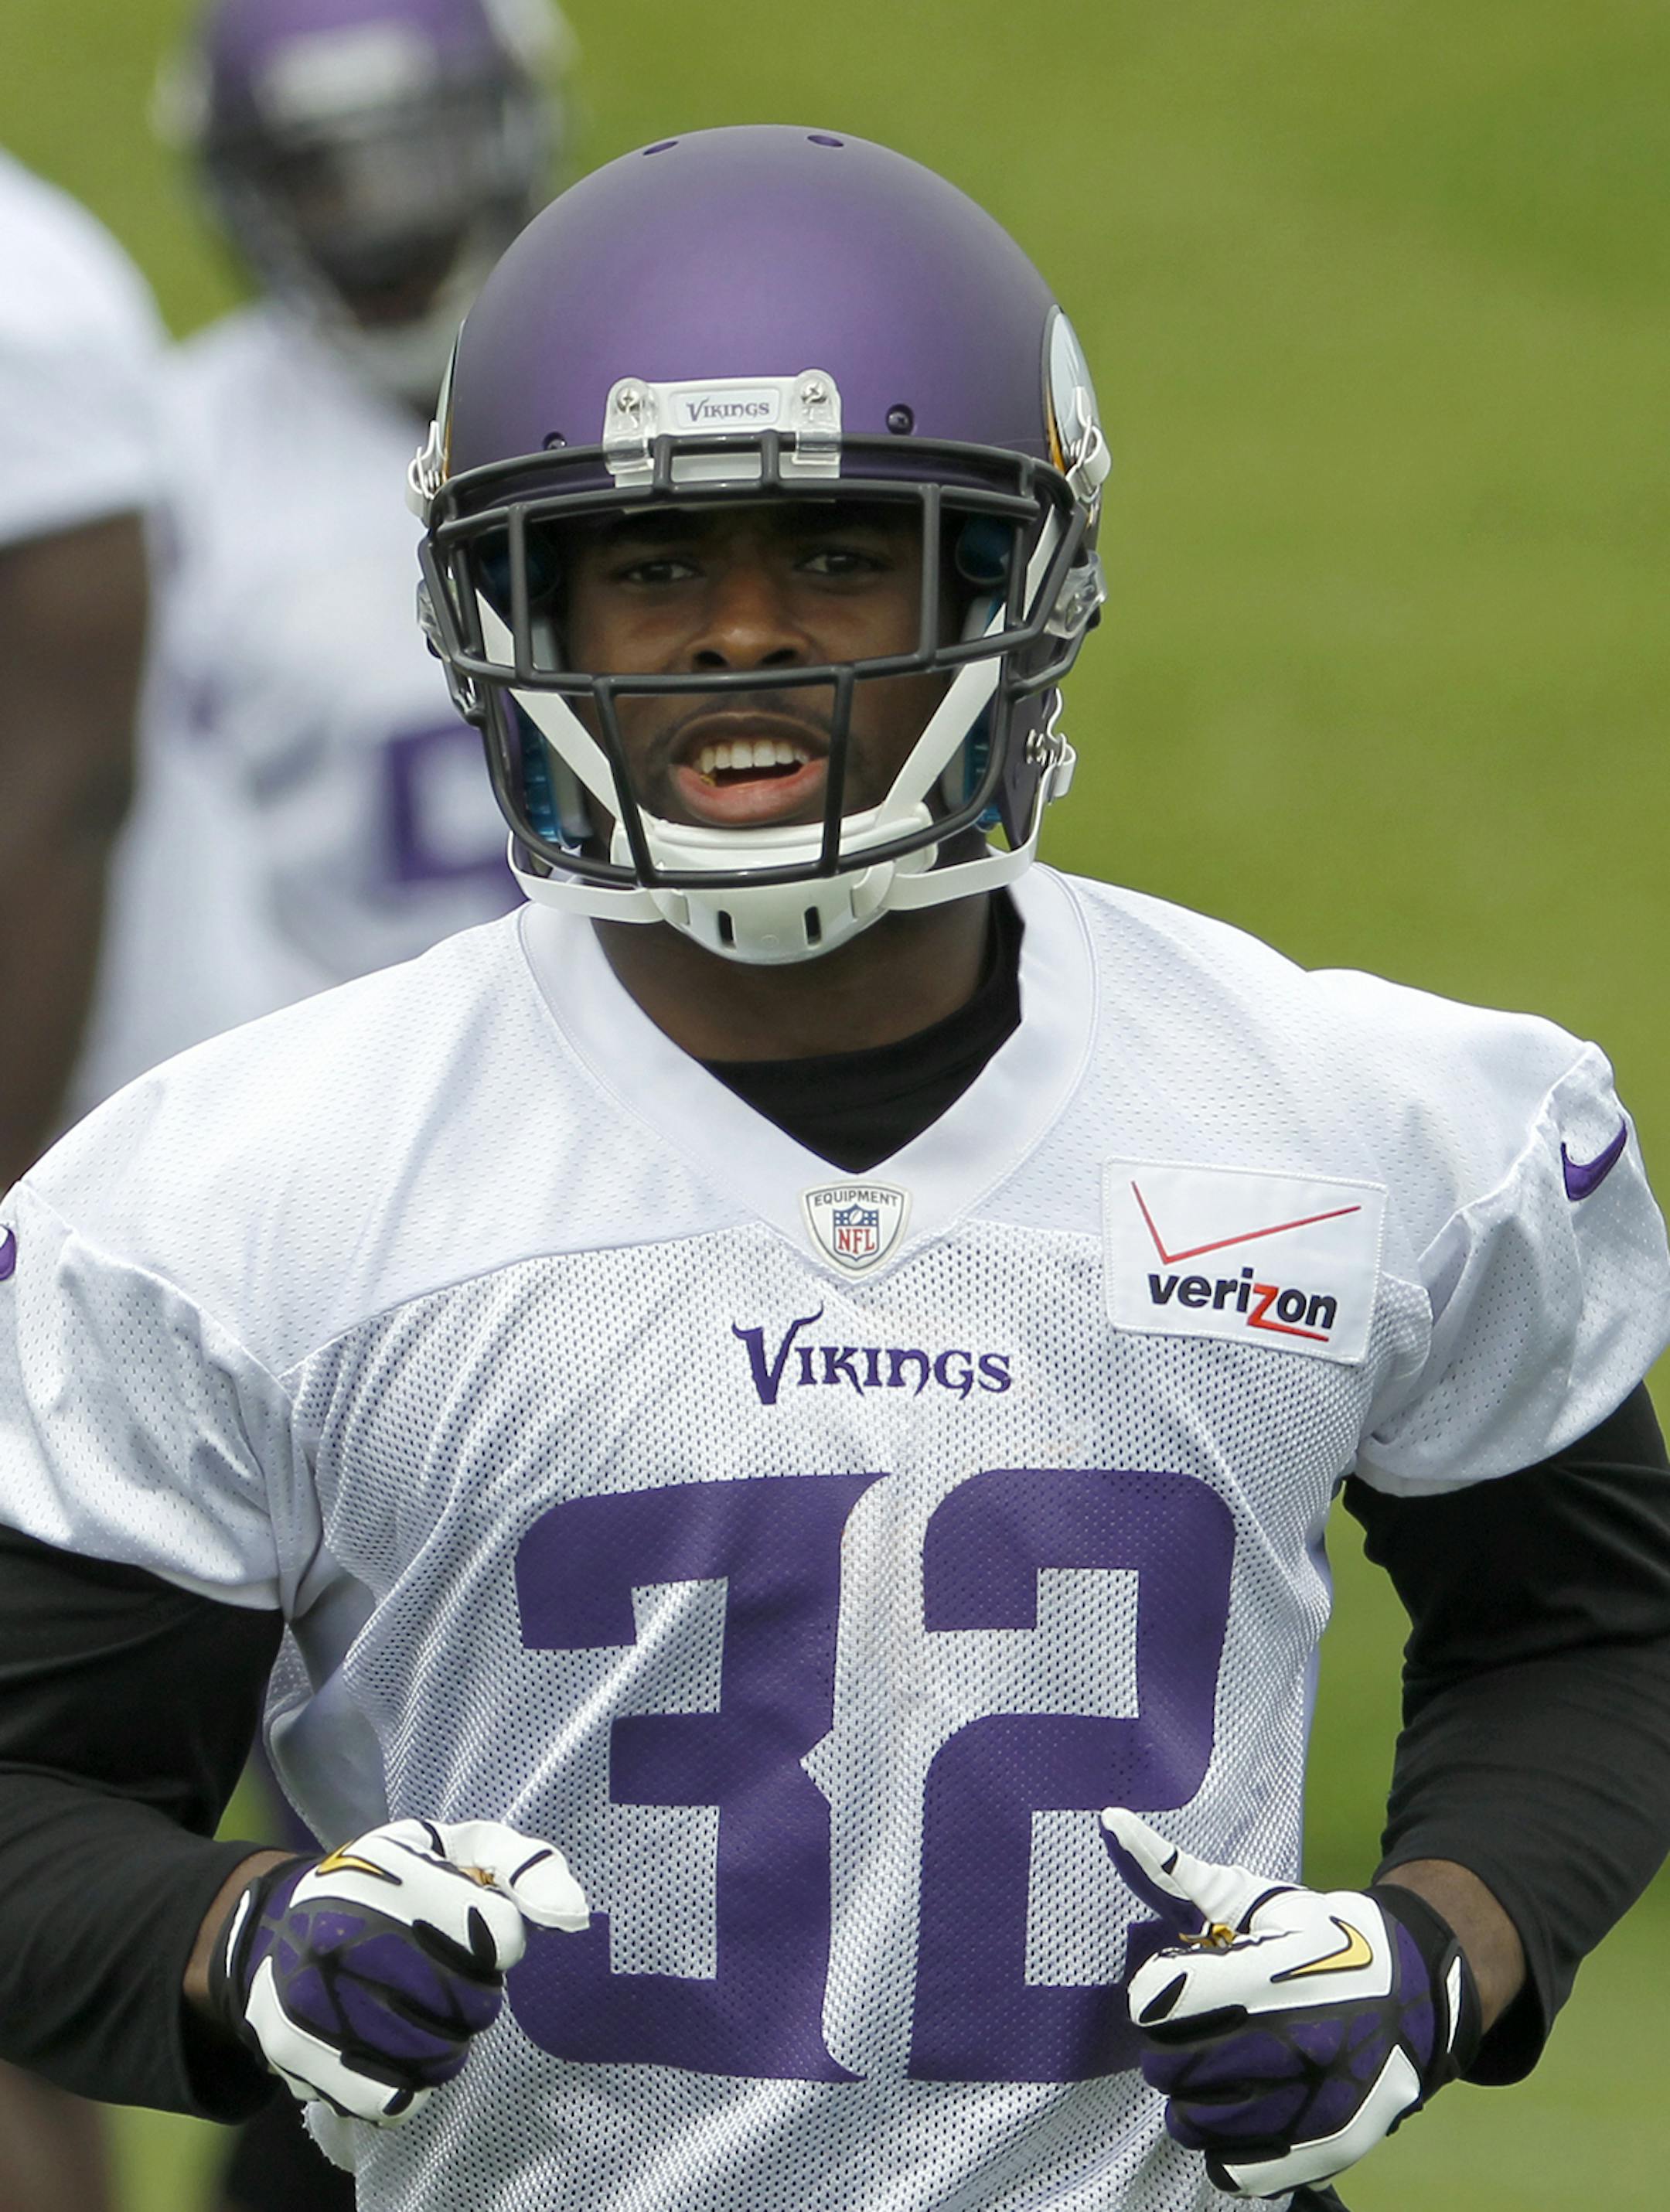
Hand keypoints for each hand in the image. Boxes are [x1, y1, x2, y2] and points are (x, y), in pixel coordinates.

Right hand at [210, 1817, 587, 2124]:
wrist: (281, 1926)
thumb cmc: (394, 1884)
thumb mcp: (458, 1848)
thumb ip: (524, 1865)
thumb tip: (569, 1915)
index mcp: (389, 1868)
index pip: (499, 1936)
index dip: (500, 1939)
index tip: (477, 1928)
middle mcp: (342, 1930)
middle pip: (474, 2003)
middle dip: (479, 1994)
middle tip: (453, 1975)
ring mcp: (313, 1997)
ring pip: (437, 2056)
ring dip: (452, 2041)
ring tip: (430, 2012)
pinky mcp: (298, 2056)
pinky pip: (392, 2099)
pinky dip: (413, 2083)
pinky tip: (401, 2049)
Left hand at [1101, 1808, 1479, 2198]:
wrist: (1412, 1993)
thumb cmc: (1317, 1937)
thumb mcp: (1254, 1897)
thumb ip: (1178, 1871)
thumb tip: (1110, 1820)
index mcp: (1274, 1971)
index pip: (1164, 2000)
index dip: (1153, 1993)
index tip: (1169, 1988)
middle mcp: (1299, 2040)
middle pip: (1170, 2067)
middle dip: (1163, 2047)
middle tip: (1184, 2033)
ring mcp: (1316, 2102)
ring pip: (1193, 2123)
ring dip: (1186, 2098)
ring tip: (1207, 2072)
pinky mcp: (1327, 2148)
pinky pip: (1234, 2170)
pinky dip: (1223, 2144)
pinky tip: (1237, 2110)